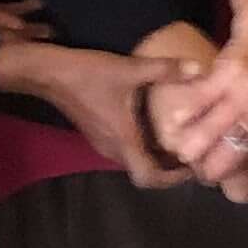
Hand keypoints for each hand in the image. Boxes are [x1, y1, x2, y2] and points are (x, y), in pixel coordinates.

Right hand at [0, 41, 187, 189]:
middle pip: (145, 173)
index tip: (192, 167)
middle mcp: (113, 150)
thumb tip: (200, 68)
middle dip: (169, 168)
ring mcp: (103, 144)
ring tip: (178, 141)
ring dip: (155, 158)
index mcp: (123, 141)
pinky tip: (154, 128)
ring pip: (134, 161)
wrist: (48, 73)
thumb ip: (164, 69)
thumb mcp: (129, 69)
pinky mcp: (98, 134)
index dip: (173, 179)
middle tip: (193, 153)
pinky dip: (143, 147)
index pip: (149, 178)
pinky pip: (126, 150)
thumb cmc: (88, 75)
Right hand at [149, 1, 247, 220]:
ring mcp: (245, 98)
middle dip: (211, 174)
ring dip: (190, 153)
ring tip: (190, 149)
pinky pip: (191, 110)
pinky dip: (181, 119)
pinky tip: (177, 120)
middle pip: (227, 169)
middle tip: (209, 165)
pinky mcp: (222, 77)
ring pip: (201, 146)